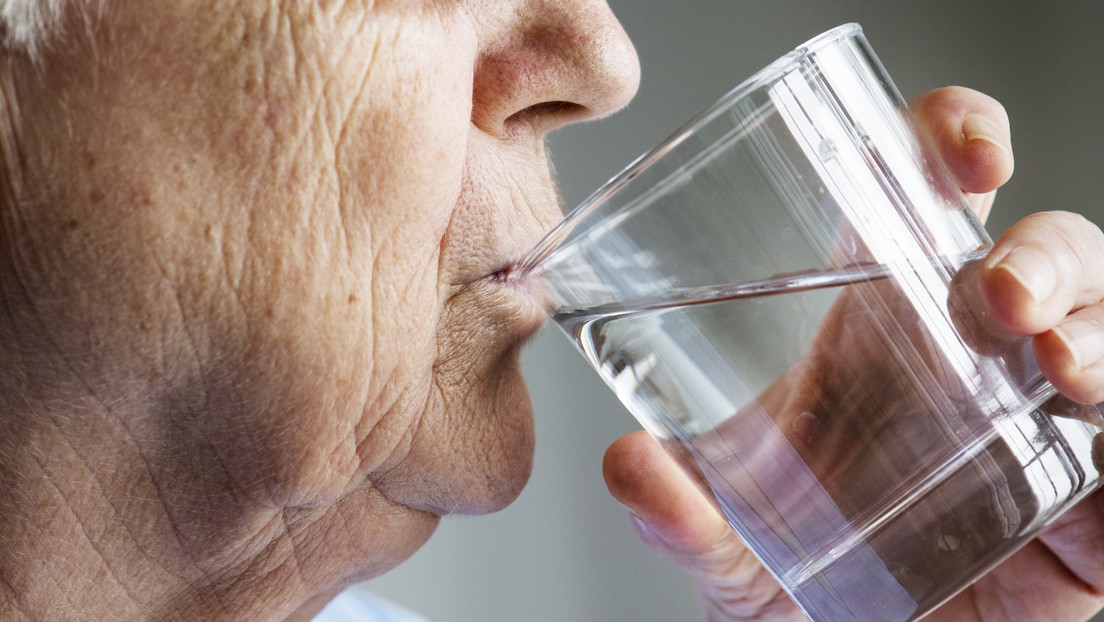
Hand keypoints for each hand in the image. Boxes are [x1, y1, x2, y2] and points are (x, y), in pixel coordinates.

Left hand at [602, 86, 1103, 620]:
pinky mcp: (1087, 509)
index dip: (952, 144)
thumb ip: (681, 513)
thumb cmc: (797, 577)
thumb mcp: (731, 543)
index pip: (922, 199)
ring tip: (1052, 367)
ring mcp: (1038, 426)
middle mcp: (969, 360)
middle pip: (1042, 255)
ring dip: (1096, 331)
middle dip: (1042, 252)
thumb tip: (628, 467)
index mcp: (880, 329)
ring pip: (1103, 330)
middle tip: (999, 295)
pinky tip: (1100, 459)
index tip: (965, 149)